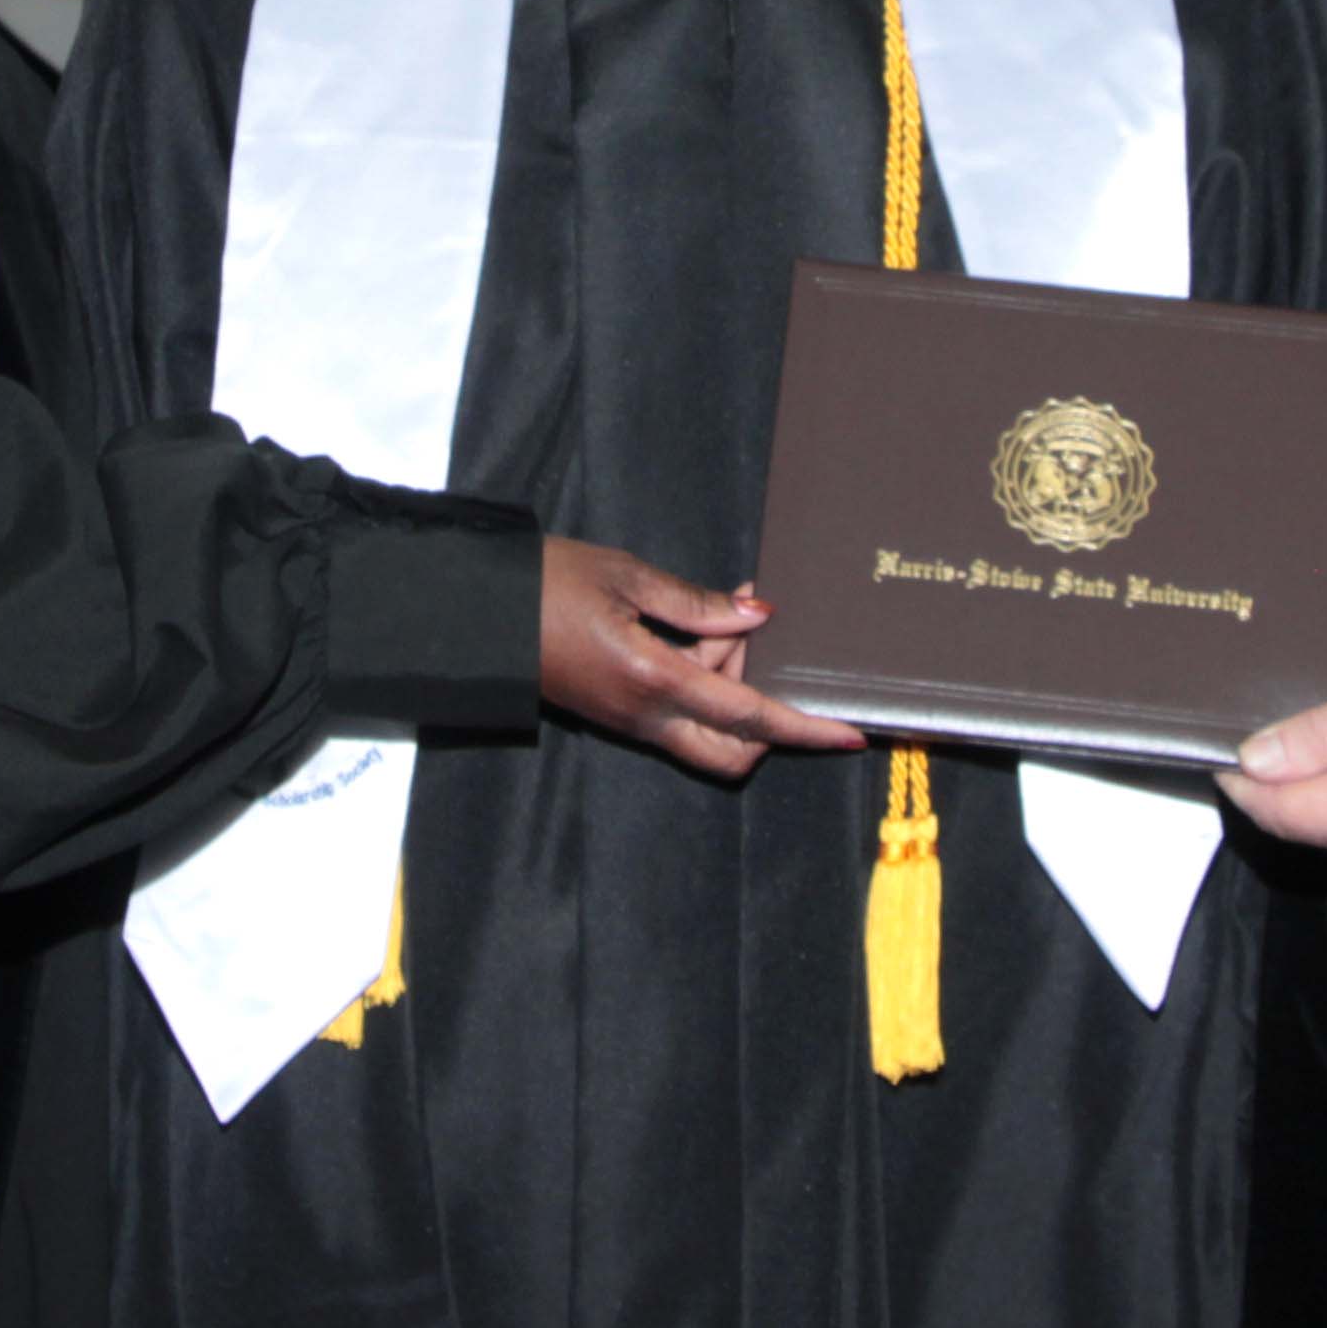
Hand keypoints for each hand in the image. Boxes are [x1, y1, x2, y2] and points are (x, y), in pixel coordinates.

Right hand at [538, 542, 859, 779]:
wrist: (477, 610)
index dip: (803, 727)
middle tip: (752, 639)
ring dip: (728, 683)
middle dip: (764, 714)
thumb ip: (698, 604)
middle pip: (733, 750)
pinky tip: (695, 624)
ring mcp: (628, 721)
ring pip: (706, 731)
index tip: (849, 735)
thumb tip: (758, 616)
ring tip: (719, 610)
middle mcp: (644, 716)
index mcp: (652, 681)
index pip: (747, 716)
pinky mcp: (616, 713)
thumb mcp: (627, 577)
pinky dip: (700, 680)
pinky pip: (677, 715)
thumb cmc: (546, 583)